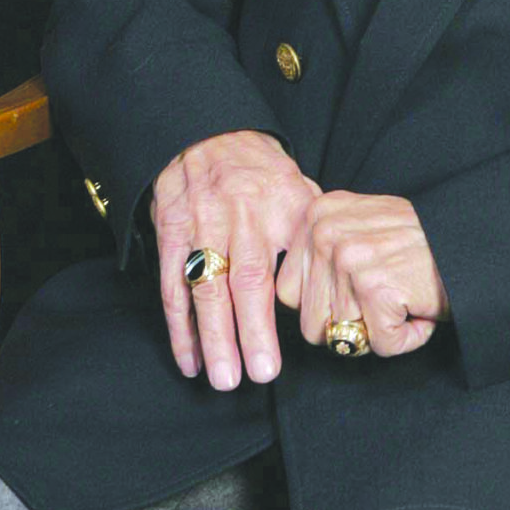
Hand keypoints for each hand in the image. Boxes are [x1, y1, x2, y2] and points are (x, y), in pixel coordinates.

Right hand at [153, 131, 318, 388]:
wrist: (206, 130)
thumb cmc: (260, 171)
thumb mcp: (296, 185)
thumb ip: (312, 231)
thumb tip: (338, 277)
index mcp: (280, 203)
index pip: (291, 262)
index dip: (295, 303)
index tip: (305, 339)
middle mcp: (242, 214)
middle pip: (247, 279)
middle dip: (252, 331)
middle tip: (261, 375)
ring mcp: (203, 222)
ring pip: (207, 287)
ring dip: (214, 337)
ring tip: (223, 379)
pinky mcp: (171, 230)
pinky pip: (173, 285)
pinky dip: (179, 326)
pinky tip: (190, 359)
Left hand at [278, 190, 448, 360]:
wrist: (466, 240)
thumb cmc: (416, 239)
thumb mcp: (358, 225)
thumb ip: (320, 249)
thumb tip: (289, 297)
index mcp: (317, 215)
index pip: (287, 293)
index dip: (325, 305)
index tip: (357, 286)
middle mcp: (326, 232)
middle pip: (310, 323)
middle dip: (349, 324)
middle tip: (382, 293)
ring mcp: (349, 259)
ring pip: (341, 338)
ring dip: (377, 330)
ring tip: (399, 294)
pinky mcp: (375, 288)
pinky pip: (380, 345)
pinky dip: (405, 337)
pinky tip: (416, 306)